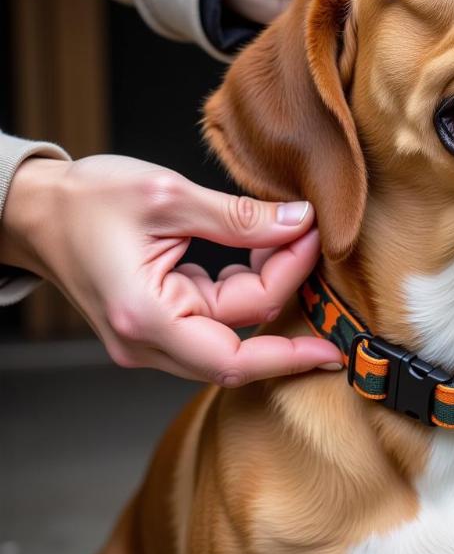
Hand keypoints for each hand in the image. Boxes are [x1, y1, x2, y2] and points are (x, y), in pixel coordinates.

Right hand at [0, 156, 342, 383]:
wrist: (36, 210)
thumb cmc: (85, 200)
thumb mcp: (167, 197)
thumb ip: (239, 217)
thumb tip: (300, 223)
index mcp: (146, 319)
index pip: (239, 356)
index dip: (291, 314)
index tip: (316, 253)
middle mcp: (147, 344)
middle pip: (242, 344)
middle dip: (286, 293)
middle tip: (311, 240)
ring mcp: (151, 341)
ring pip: (232, 335)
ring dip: (268, 292)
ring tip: (290, 242)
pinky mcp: (158, 326)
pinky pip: (215, 321)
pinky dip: (243, 292)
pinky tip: (257, 255)